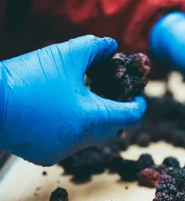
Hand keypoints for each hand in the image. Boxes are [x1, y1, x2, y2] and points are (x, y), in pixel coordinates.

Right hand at [0, 36, 145, 165]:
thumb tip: (111, 45)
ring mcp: (62, 151)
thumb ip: (94, 48)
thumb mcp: (65, 54)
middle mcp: (80, 141)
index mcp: (92, 119)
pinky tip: (59, 112)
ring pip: (89, 138)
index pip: (130, 116)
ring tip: (84, 99)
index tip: (139, 96)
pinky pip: (67, 143)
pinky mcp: (44, 156)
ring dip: (92, 121)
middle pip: (112, 131)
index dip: (138, 104)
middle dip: (117, 114)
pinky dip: (70, 129)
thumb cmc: (28, 77)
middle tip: (114, 97)